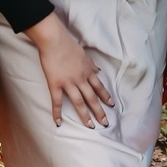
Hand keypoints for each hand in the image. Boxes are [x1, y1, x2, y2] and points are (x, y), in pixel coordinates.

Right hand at [26, 11, 113, 127]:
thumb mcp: (84, 54)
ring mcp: (68, 83)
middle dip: (100, 111)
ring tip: (91, 126)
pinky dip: (57, 113)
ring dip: (85, 115)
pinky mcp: (55, 84)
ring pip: (79, 102)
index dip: (106, 96)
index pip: (99, 87)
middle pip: (92, 98)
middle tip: (105, 123)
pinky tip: (59, 123)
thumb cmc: (68, 45)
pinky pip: (57, 102)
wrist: (55, 40)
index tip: (111, 105)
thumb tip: (98, 70)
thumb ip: (91, 64)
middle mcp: (81, 79)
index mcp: (88, 71)